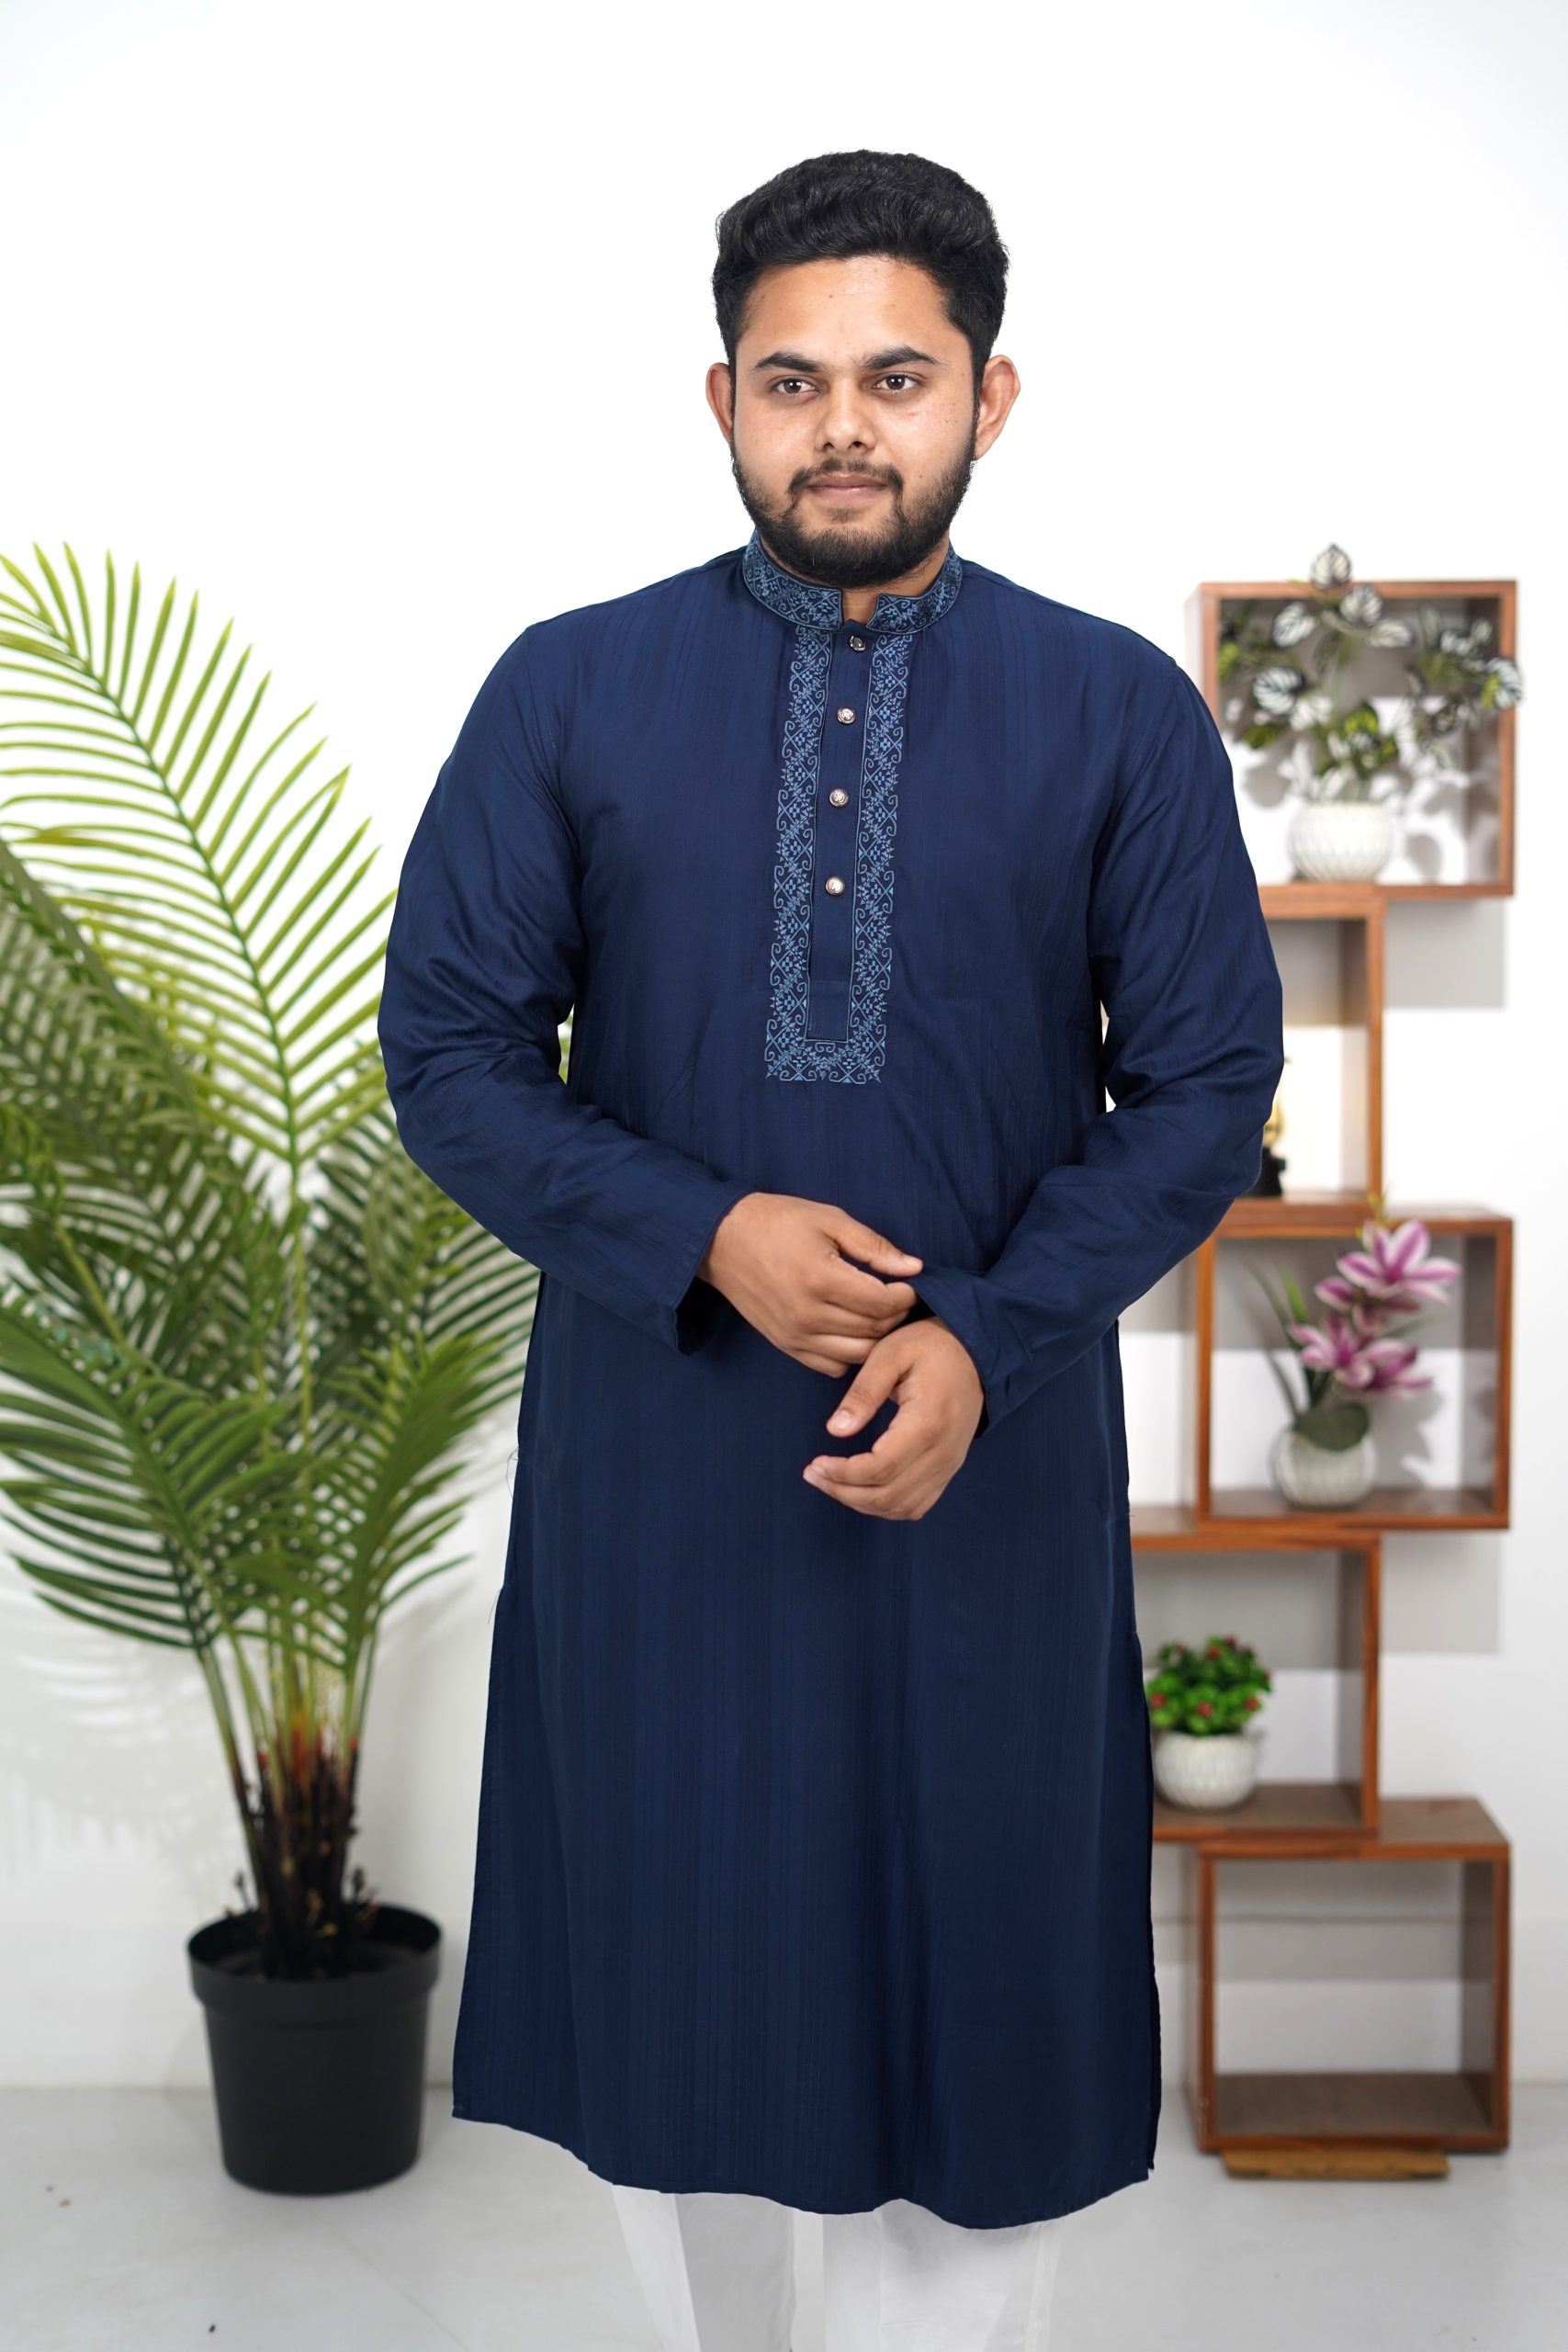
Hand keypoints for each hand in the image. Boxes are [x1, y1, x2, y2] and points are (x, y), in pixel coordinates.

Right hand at [699, 1192, 923, 1373]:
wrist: (721, 1240)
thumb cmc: (778, 1222)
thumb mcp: (829, 1220)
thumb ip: (873, 1247)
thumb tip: (913, 1268)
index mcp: (820, 1278)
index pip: (882, 1302)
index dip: (907, 1294)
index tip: (910, 1282)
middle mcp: (807, 1314)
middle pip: (874, 1329)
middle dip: (897, 1313)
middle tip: (899, 1294)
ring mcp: (795, 1335)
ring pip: (857, 1354)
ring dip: (877, 1336)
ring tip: (879, 1312)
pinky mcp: (785, 1345)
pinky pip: (832, 1366)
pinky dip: (851, 1353)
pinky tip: (852, 1329)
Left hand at [801, 1317, 985, 1519]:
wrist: (975, 1352)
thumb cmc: (929, 1347)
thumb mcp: (890, 1355)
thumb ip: (863, 1393)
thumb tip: (835, 1431)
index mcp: (927, 1423)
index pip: (880, 1469)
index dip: (842, 1474)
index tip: (815, 1464)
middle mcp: (943, 1453)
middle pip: (888, 1495)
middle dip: (842, 1491)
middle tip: (812, 1475)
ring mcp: (949, 1465)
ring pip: (901, 1507)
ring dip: (861, 1502)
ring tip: (830, 1482)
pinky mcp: (949, 1469)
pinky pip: (916, 1505)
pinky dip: (884, 1505)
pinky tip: (860, 1489)